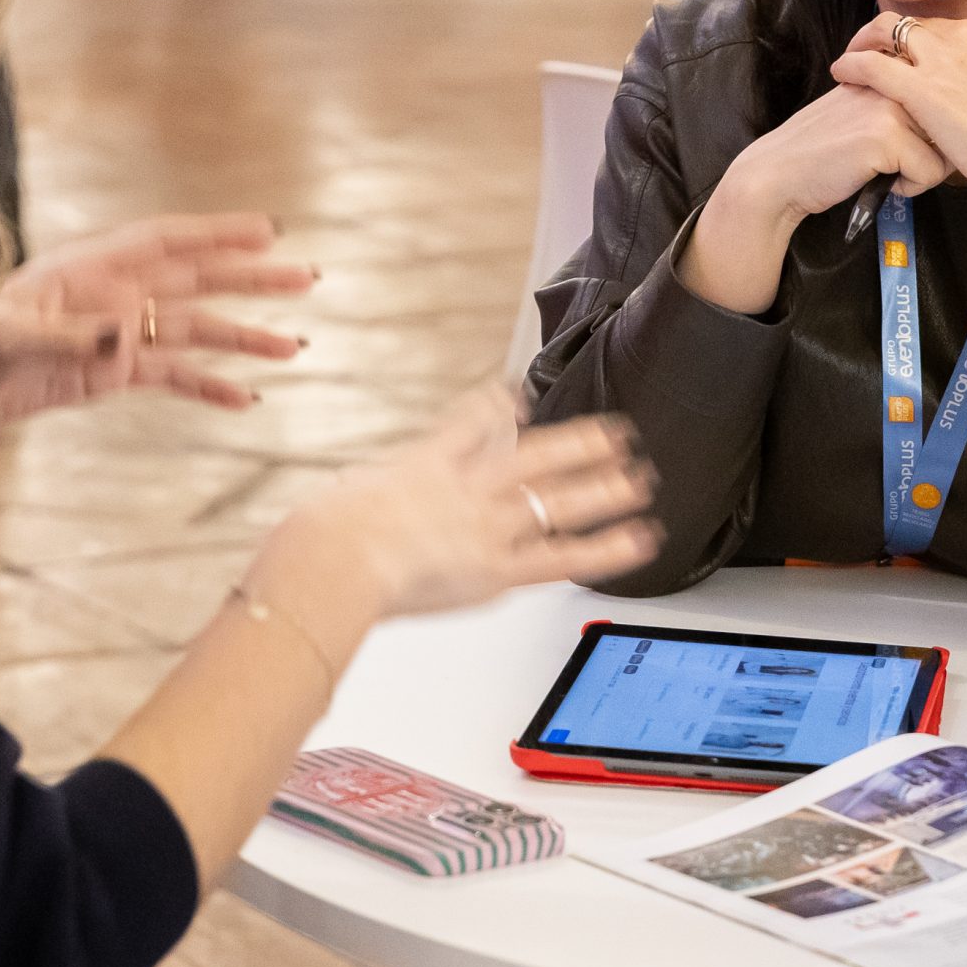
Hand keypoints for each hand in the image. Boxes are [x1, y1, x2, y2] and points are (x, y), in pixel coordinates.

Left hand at [0, 213, 313, 428]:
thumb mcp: (4, 337)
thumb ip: (65, 335)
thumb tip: (125, 334)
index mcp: (89, 268)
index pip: (165, 241)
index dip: (217, 233)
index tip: (268, 230)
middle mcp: (112, 294)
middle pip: (195, 281)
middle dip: (251, 279)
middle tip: (308, 277)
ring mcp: (115, 335)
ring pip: (193, 332)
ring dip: (243, 337)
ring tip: (295, 347)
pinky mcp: (109, 375)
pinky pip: (170, 377)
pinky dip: (208, 387)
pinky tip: (246, 399)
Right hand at [254, 390, 661, 630]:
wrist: (334, 559)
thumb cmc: (324, 534)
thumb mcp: (346, 493)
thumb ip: (367, 493)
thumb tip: (353, 499)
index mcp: (429, 463)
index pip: (472, 424)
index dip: (499, 407)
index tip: (516, 397)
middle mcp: (469, 488)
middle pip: (537, 455)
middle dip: (580, 444)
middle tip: (616, 433)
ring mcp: (488, 525)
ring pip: (559, 499)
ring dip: (606, 488)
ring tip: (642, 479)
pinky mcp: (498, 569)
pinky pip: (564, 557)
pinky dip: (607, 548)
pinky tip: (640, 539)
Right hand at [680, 81, 947, 314]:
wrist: (778, 174)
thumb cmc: (821, 151)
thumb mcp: (860, 109)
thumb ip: (896, 99)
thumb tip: (947, 115)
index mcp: (887, 67)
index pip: (943, 95)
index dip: (937, 128)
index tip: (909, 145)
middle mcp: (892, 78)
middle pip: (952, 124)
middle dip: (934, 152)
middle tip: (898, 164)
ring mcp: (889, 105)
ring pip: (946, 150)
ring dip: (922, 171)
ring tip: (888, 172)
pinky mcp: (886, 137)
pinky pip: (930, 172)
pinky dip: (910, 188)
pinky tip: (881, 183)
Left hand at [829, 10, 966, 254]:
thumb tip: (966, 77)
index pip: (941, 23)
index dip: (917, 39)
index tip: (904, 50)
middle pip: (913, 24)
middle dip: (888, 36)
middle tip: (867, 48)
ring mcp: (945, 56)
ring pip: (885, 31)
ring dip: (864, 42)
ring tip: (850, 59)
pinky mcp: (922, 87)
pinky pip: (871, 64)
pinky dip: (851, 64)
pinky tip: (841, 72)